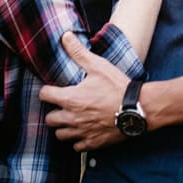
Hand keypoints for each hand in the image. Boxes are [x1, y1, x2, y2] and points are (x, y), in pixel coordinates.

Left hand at [40, 32, 128, 150]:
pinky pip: (76, 146)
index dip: (47, 91)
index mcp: (70, 99)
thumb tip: (66, 36)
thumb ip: (78, 52)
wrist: (137, 108)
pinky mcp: (92, 143)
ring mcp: (82, 132)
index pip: (44, 95)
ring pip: (61, 135)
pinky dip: (78, 140)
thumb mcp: (98, 66)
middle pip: (50, 119)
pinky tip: (85, 131)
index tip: (54, 89)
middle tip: (64, 105)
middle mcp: (72, 118)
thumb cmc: (117, 86)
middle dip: (55, 111)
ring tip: (72, 119)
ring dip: (64, 127)